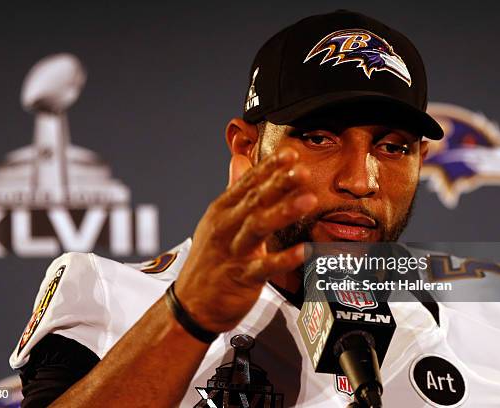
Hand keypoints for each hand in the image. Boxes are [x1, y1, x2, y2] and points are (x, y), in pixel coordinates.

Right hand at [174, 147, 316, 332]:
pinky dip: (283, 259)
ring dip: (283, 212)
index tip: (290, 153)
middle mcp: (226, 227)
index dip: (269, 167)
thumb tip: (240, 159)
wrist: (191, 304)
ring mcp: (233, 252)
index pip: (248, 183)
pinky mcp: (241, 277)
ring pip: (258, 227)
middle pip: (255, 200)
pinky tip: (303, 251)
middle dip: (279, 183)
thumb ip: (235, 189)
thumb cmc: (209, 260)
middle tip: (301, 170)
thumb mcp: (217, 220)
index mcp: (222, 211)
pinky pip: (264, 267)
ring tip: (307, 200)